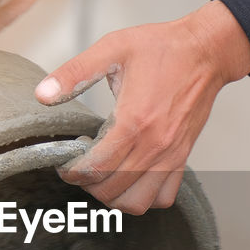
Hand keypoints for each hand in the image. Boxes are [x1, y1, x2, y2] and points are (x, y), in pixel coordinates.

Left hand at [36, 1, 249, 213]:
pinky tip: (131, 177)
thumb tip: (42, 94)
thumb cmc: (162, 47)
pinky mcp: (183, 157)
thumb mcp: (112, 49)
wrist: (206, 50)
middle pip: (112, 191)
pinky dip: (144, 197)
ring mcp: (171, 155)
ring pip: (137, 202)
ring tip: (104, 176)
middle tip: (80, 167)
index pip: (96, 168)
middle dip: (88, 185)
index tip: (66, 163)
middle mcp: (154, 145)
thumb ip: (74, 73)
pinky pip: (163, 196)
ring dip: (114, 197)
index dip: (73, 172)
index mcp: (133, 121)